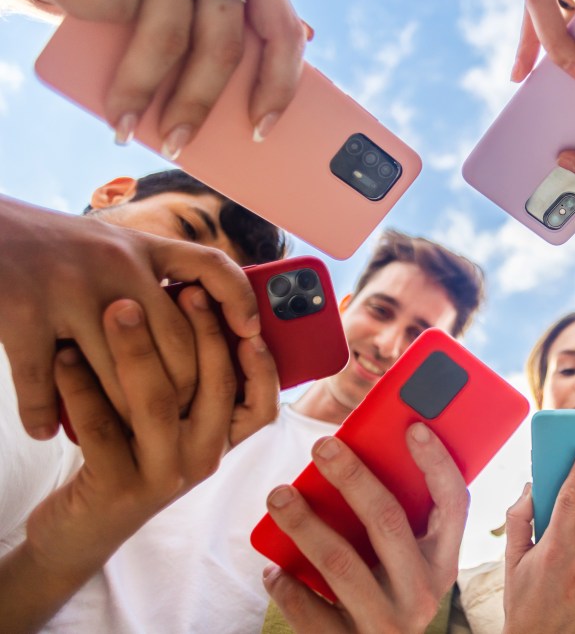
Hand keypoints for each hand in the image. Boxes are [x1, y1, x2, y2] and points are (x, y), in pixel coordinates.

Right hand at [0, 197, 261, 438]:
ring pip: (118, 373)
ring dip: (116, 413)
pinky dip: (43, 413)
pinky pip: (44, 380)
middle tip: (171, 419)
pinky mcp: (24, 313)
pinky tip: (45, 430)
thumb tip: (199, 322)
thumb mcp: (109, 246)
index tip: (251, 334)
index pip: (211, 266)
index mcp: (141, 247)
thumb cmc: (46, 245)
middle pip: (175, 345)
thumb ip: (150, 277)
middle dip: (177, 391)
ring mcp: (70, 288)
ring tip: (117, 435)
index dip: (239, 301)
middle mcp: (114, 263)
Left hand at [2, 292, 276, 631]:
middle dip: (203, 333)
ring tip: (118, 309)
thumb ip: (189, 383)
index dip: (263, 364)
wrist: (81, 531)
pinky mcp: (119, 489)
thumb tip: (194, 302)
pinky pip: (102, 427)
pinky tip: (65, 357)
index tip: (247, 321)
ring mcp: (164, 477)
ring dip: (138, 349)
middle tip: (182, 290)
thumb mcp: (168, 426)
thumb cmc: (127, 458)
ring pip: (158, 403)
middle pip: (216, 389)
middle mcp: (202, 459)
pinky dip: (81, 387)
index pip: (263, 404)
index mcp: (220, 441)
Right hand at [40, 0, 305, 153]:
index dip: (278, 85)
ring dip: (140, 89)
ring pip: (168, 36)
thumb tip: (248, 74)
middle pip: (222, 46)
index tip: (260, 131)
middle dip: (197, 106)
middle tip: (175, 146)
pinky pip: (113, 0)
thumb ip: (211, 4)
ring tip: (119, 120)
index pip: (282, 30)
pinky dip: (83, 8)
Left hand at [262, 423, 466, 633]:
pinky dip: (287, 586)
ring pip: (342, 563)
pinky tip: (273, 567)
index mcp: (443, 562)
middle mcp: (422, 594)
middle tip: (322, 446)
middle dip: (353, 477)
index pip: (452, 504)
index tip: (413, 427)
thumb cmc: (383, 593)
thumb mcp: (406, 560)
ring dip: (305, 523)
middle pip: (389, 522)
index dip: (437, 463)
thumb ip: (399, 513)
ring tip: (279, 495)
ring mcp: (387, 624)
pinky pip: (312, 613)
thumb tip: (365, 446)